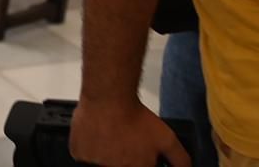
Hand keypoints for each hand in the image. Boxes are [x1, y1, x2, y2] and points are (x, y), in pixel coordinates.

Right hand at [69, 98, 190, 166]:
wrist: (109, 98)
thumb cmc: (136, 118)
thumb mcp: (167, 139)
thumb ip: (180, 160)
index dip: (139, 162)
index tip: (135, 154)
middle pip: (119, 165)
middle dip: (123, 157)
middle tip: (123, 142)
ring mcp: (93, 164)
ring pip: (101, 163)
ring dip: (106, 154)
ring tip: (111, 135)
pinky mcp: (78, 154)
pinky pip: (84, 156)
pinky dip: (89, 148)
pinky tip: (97, 134)